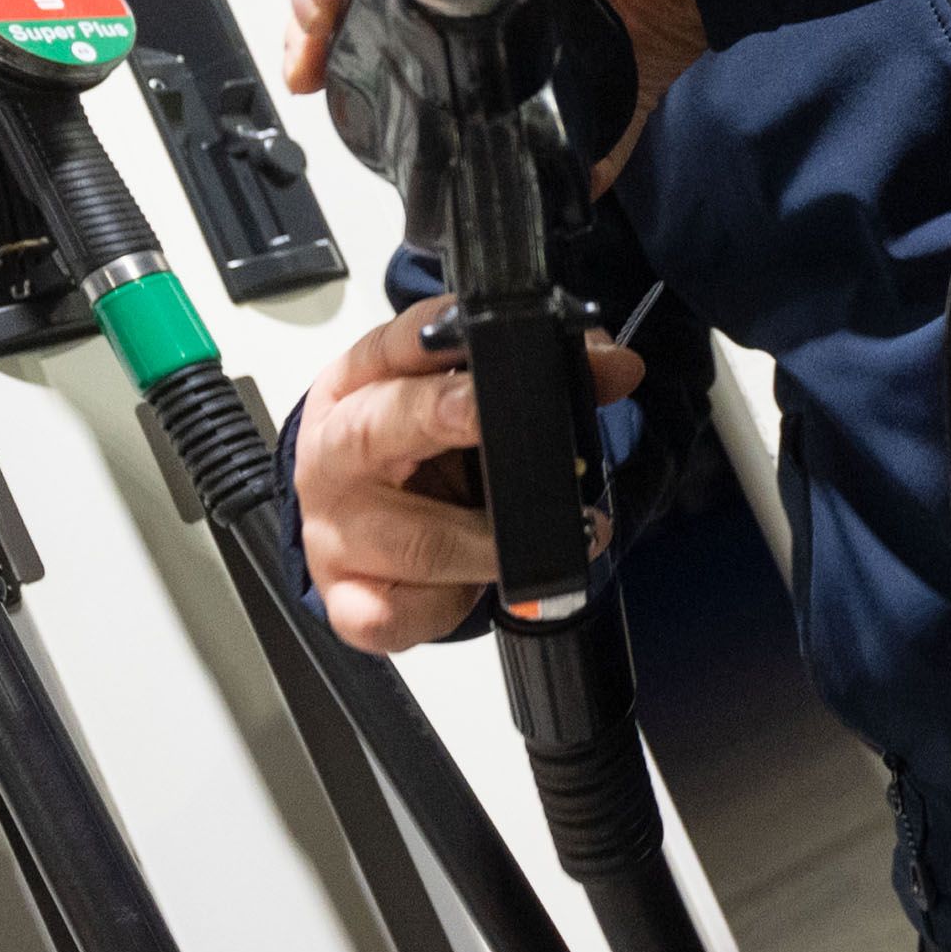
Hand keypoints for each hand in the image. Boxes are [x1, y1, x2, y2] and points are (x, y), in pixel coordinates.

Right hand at [296, 295, 645, 651]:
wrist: (355, 530)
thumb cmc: (417, 456)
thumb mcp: (468, 404)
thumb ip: (541, 375)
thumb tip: (616, 366)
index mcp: (356, 388)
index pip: (389, 347)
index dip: (435, 337)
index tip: (489, 339)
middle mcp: (333, 455)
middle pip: (374, 429)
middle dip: (438, 417)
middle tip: (493, 416)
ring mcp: (333, 533)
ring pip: (413, 539)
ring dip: (492, 543)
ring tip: (561, 536)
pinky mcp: (346, 600)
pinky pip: (394, 614)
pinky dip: (448, 608)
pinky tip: (481, 591)